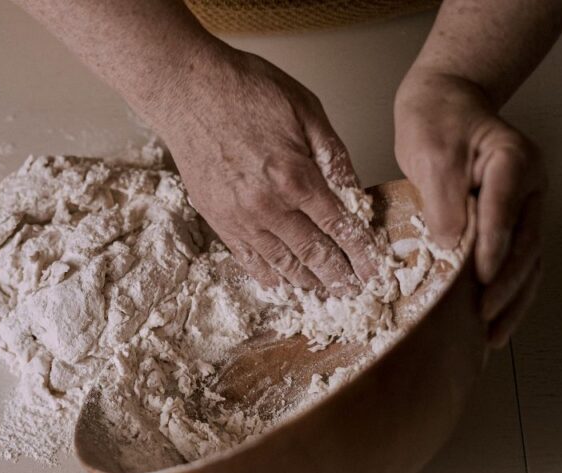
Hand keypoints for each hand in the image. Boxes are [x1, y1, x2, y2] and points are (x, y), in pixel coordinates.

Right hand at [147, 49, 379, 293]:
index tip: (375, 269)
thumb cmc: (245, 91)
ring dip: (308, 282)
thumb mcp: (306, 110)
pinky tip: (285, 284)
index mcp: (295, 177)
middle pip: (313, 254)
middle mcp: (267, 206)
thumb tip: (355, 194)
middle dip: (340, 276)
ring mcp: (239, 218)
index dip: (361, 253)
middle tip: (357, 291)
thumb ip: (334, 156)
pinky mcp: (217, 220)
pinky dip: (270, 276)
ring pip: (282, 264)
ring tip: (327, 293)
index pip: (339, 227)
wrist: (186, 91)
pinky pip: (248, 260)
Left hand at [395, 71, 545, 346]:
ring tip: (494, 334)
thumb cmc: (436, 121)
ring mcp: (525, 204)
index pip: (505, 211)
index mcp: (513, 162)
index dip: (494, 248)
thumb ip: (443, 198)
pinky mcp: (511, 219)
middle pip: (527, 244)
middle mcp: (529, 186)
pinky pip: (517, 260)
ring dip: (514, 299)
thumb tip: (450, 245)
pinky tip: (494, 320)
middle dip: (507, 285)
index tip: (480, 280)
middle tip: (484, 316)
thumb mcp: (432, 153)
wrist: (445, 102)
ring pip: (529, 259)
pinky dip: (509, 291)